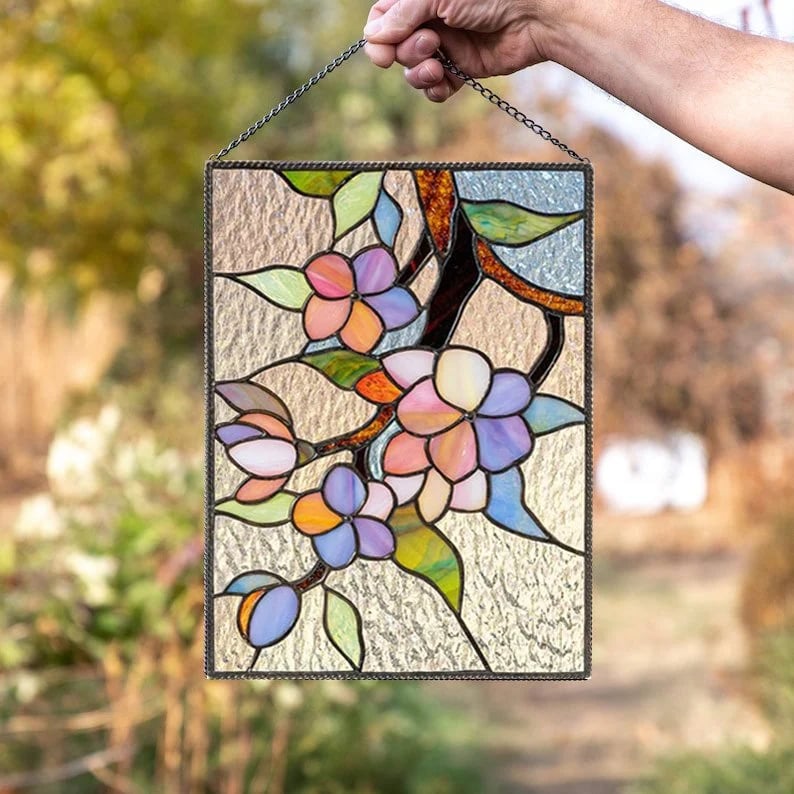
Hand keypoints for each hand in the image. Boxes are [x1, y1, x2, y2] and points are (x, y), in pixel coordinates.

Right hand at [363, 0, 557, 101]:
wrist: (533, 16)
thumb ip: (402, 14)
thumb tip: (373, 37)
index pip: (382, 18)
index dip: (377, 38)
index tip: (382, 54)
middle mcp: (429, 20)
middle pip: (395, 48)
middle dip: (407, 52)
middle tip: (430, 43)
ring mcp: (445, 46)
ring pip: (412, 71)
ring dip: (419, 74)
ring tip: (439, 66)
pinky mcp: (460, 69)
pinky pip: (435, 89)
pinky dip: (435, 91)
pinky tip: (445, 84)